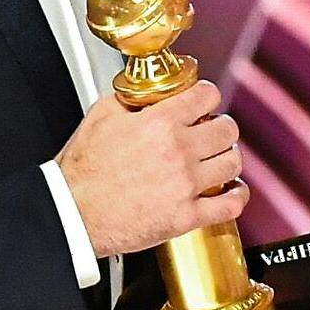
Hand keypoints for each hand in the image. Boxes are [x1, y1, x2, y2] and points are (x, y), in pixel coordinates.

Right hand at [57, 81, 246, 257]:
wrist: (73, 213)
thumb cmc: (82, 171)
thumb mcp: (99, 116)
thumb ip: (129, 99)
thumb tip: (146, 93)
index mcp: (159, 122)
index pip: (207, 95)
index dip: (207, 95)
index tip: (204, 101)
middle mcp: (178, 150)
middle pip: (227, 128)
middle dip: (220, 125)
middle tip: (211, 130)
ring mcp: (185, 185)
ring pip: (233, 162)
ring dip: (228, 157)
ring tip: (218, 159)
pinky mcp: (186, 216)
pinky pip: (231, 205)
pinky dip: (237, 195)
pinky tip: (231, 190)